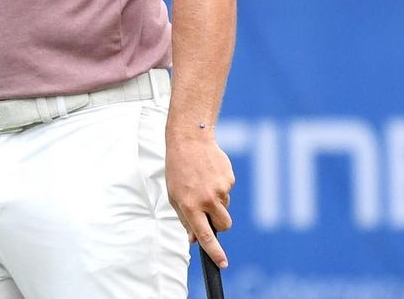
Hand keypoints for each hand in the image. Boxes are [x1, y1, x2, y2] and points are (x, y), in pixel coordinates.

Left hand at [165, 134, 233, 268]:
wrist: (189, 140)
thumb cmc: (178, 169)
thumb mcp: (174, 195)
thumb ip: (185, 219)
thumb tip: (195, 239)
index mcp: (190, 205)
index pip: (205, 235)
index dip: (214, 252)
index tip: (222, 263)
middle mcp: (206, 199)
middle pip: (224, 225)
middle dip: (219, 224)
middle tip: (209, 211)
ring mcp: (220, 189)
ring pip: (225, 207)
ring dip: (217, 202)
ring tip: (203, 183)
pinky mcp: (229, 179)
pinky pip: (227, 191)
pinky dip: (220, 186)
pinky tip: (209, 173)